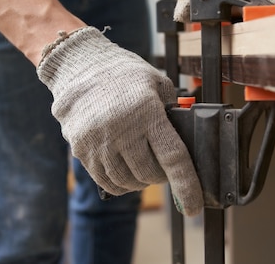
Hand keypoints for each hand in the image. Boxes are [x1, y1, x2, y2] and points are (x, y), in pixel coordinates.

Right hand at [37, 27, 203, 215]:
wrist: (80, 66)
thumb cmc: (123, 73)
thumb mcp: (156, 82)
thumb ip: (172, 110)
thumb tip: (187, 139)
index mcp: (147, 112)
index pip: (173, 158)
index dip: (186, 186)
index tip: (194, 208)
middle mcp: (122, 130)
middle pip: (149, 174)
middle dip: (160, 176)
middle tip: (161, 166)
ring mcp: (99, 142)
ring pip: (126, 182)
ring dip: (139, 181)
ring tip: (141, 165)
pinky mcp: (82, 149)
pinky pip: (105, 181)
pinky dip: (119, 183)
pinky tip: (123, 169)